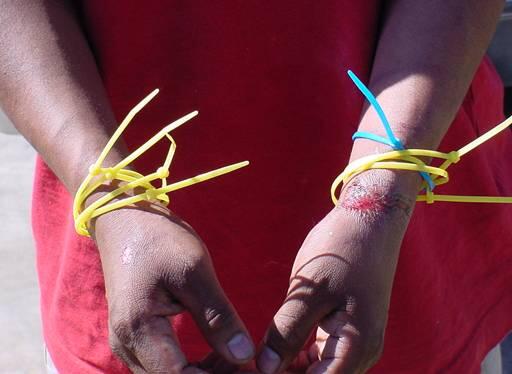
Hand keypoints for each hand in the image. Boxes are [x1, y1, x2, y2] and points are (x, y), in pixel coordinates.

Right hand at [90, 200, 254, 372]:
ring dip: (203, 373)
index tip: (248, 368)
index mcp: (139, 330)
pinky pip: (164, 366)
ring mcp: (128, 342)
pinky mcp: (135, 337)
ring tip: (236, 355)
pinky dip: (192, 366)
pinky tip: (217, 352)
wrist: (126, 221)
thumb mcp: (195, 272)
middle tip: (246, 361)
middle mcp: (127, 345)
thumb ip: (218, 317)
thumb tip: (244, 356)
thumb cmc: (159, 241)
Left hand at [257, 172, 416, 372]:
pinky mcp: (347, 330)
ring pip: (317, 372)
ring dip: (288, 370)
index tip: (248, 372)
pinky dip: (297, 357)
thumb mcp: (310, 292)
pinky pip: (320, 356)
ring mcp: (356, 342)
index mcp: (356, 348)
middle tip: (247, 365)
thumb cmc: (341, 250)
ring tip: (255, 361)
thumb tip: (265, 368)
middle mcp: (361, 353)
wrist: (369, 220)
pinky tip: (273, 350)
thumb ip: (287, 332)